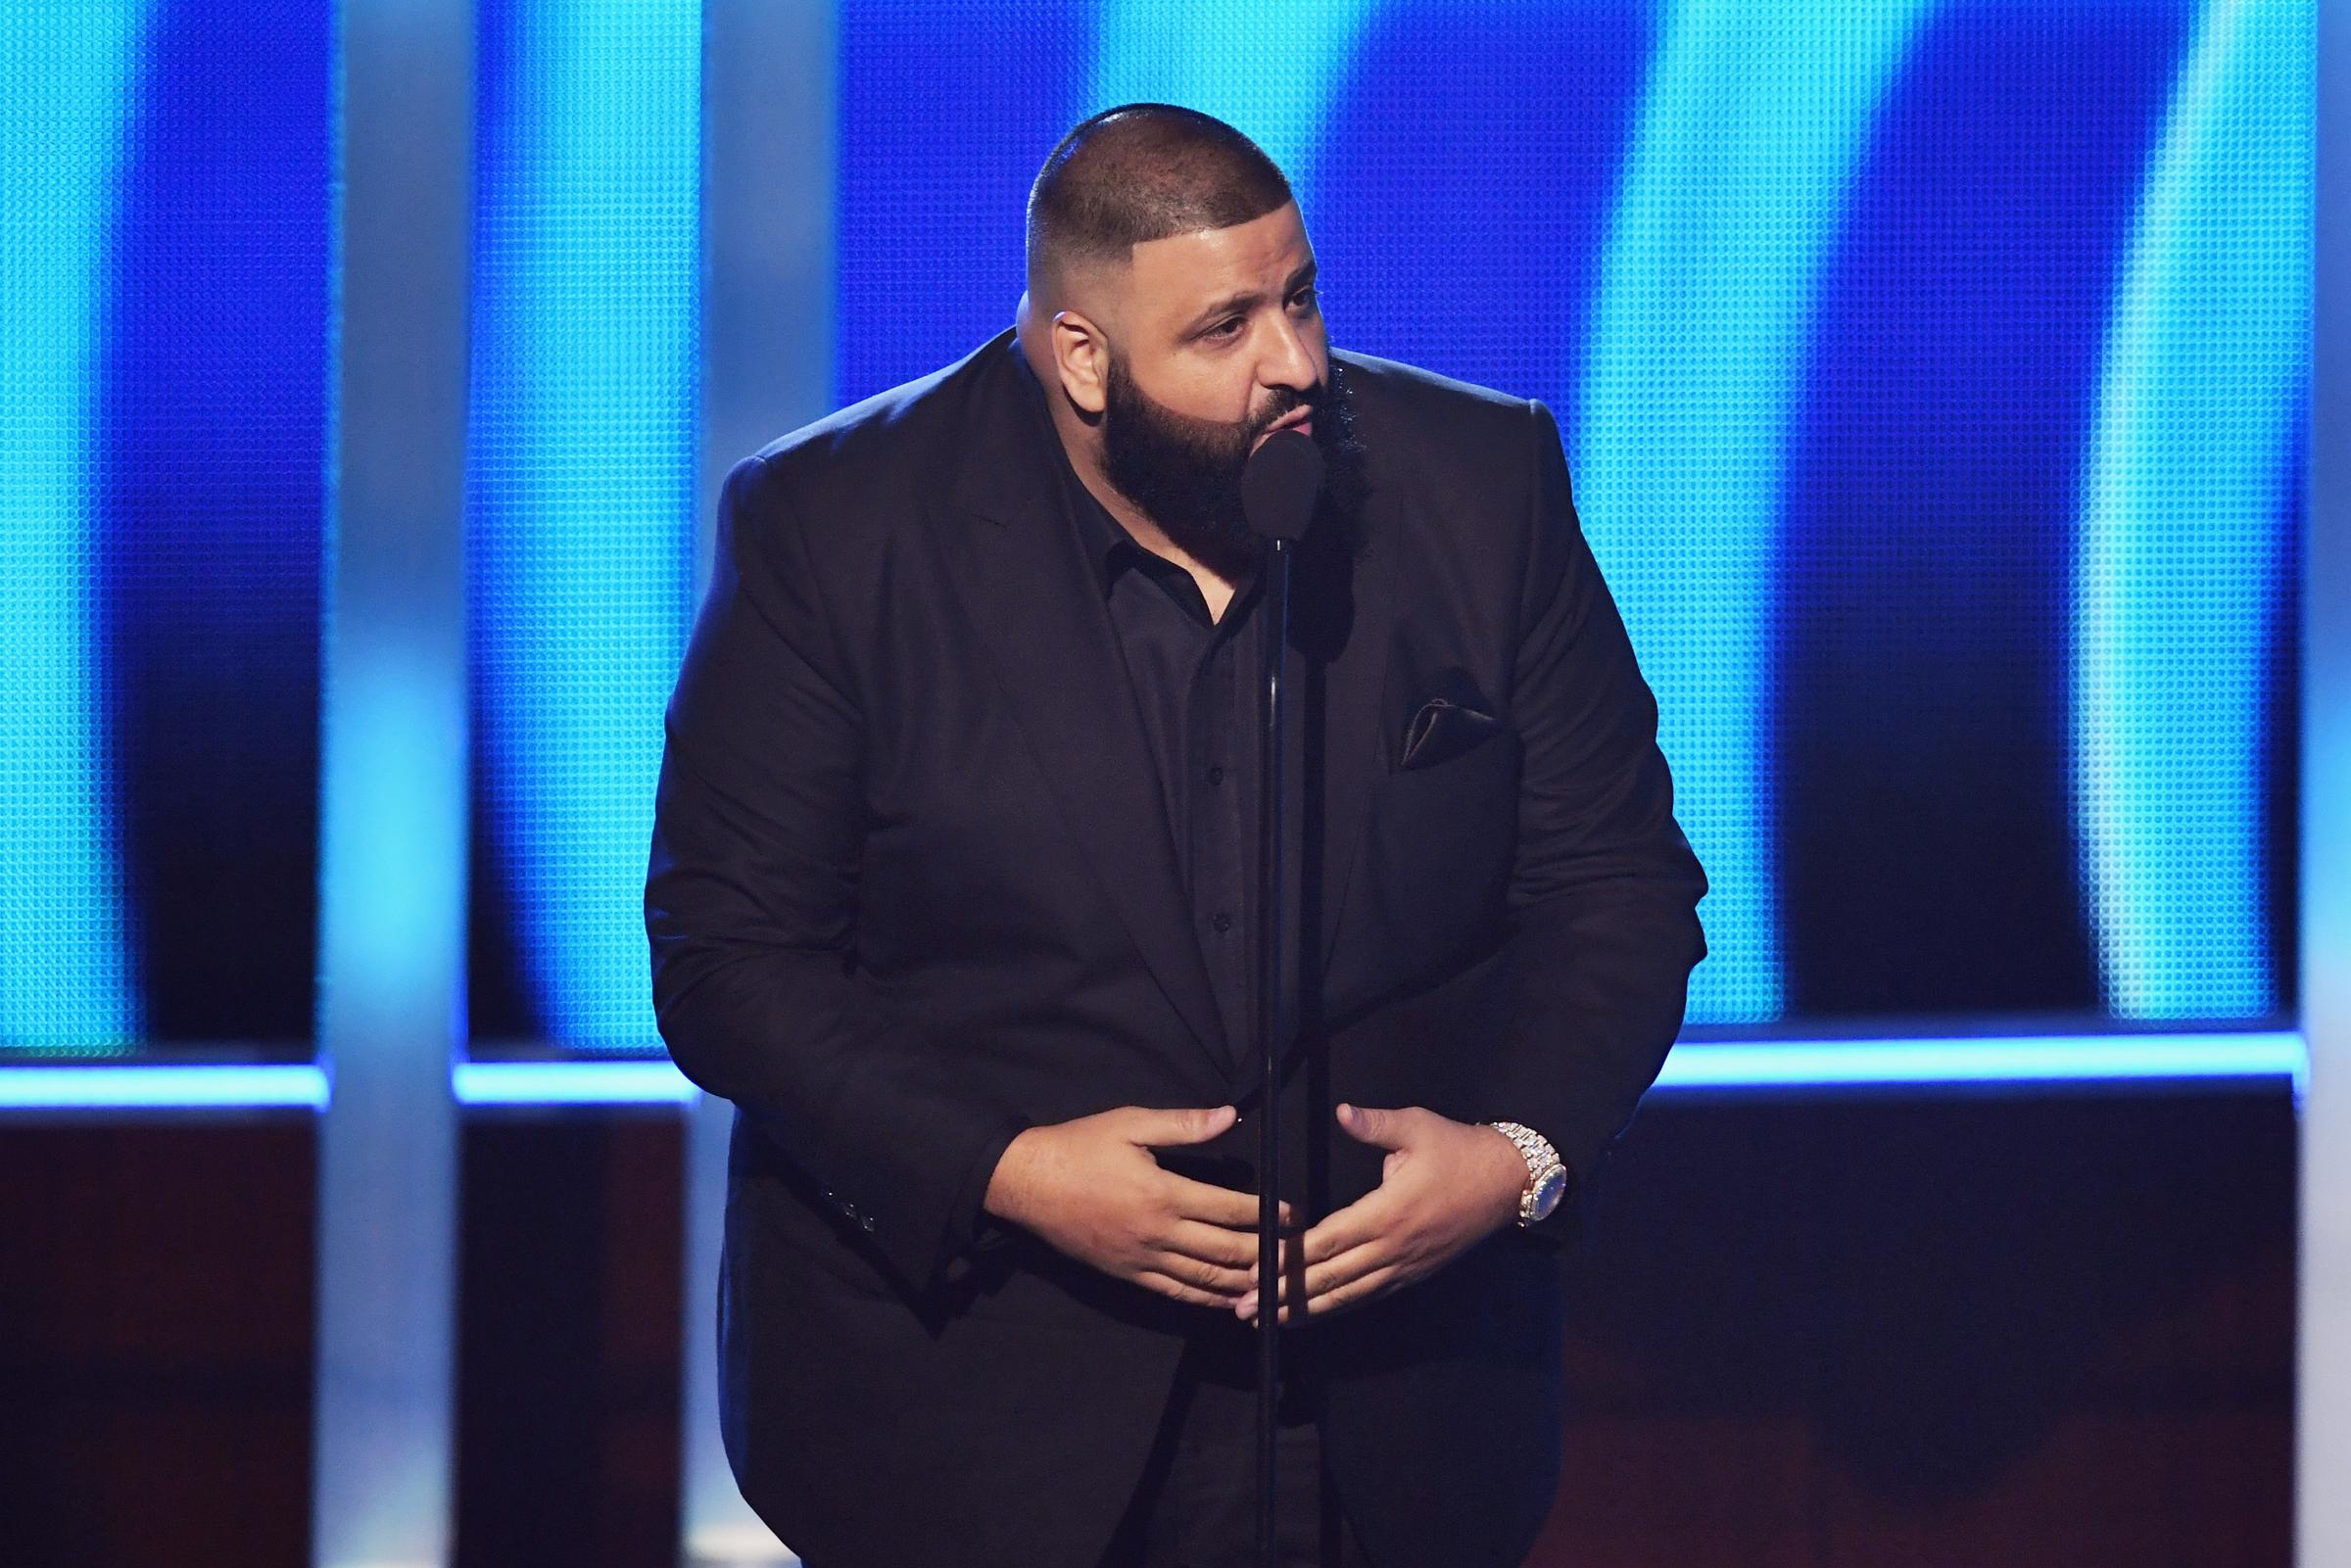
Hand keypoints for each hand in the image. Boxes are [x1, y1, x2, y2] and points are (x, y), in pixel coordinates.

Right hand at [983, 1104, 1292, 1309]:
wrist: (1027, 1184)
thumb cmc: (1080, 1147)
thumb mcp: (1131, 1123)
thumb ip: (1183, 1124)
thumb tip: (1229, 1116)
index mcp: (1163, 1193)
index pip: (1228, 1209)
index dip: (1266, 1214)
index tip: (1292, 1215)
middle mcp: (1158, 1233)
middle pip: (1225, 1251)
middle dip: (1265, 1253)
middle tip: (1294, 1255)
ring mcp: (1142, 1259)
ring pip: (1204, 1279)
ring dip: (1243, 1282)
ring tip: (1274, 1283)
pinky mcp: (1128, 1275)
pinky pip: (1176, 1293)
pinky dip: (1207, 1299)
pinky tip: (1229, 1300)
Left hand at [1237, 1103, 1525, 1323]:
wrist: (1509, 1182)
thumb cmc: (1458, 1150)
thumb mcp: (1418, 1126)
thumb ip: (1376, 1124)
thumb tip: (1343, 1112)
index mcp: (1389, 1213)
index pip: (1329, 1241)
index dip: (1289, 1258)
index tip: (1256, 1268)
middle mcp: (1394, 1248)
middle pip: (1331, 1278)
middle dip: (1285, 1294)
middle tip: (1243, 1307)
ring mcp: (1405, 1266)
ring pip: (1349, 1294)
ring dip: (1306, 1309)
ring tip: (1267, 1319)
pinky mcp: (1413, 1273)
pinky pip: (1369, 1294)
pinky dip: (1337, 1306)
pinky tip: (1313, 1313)